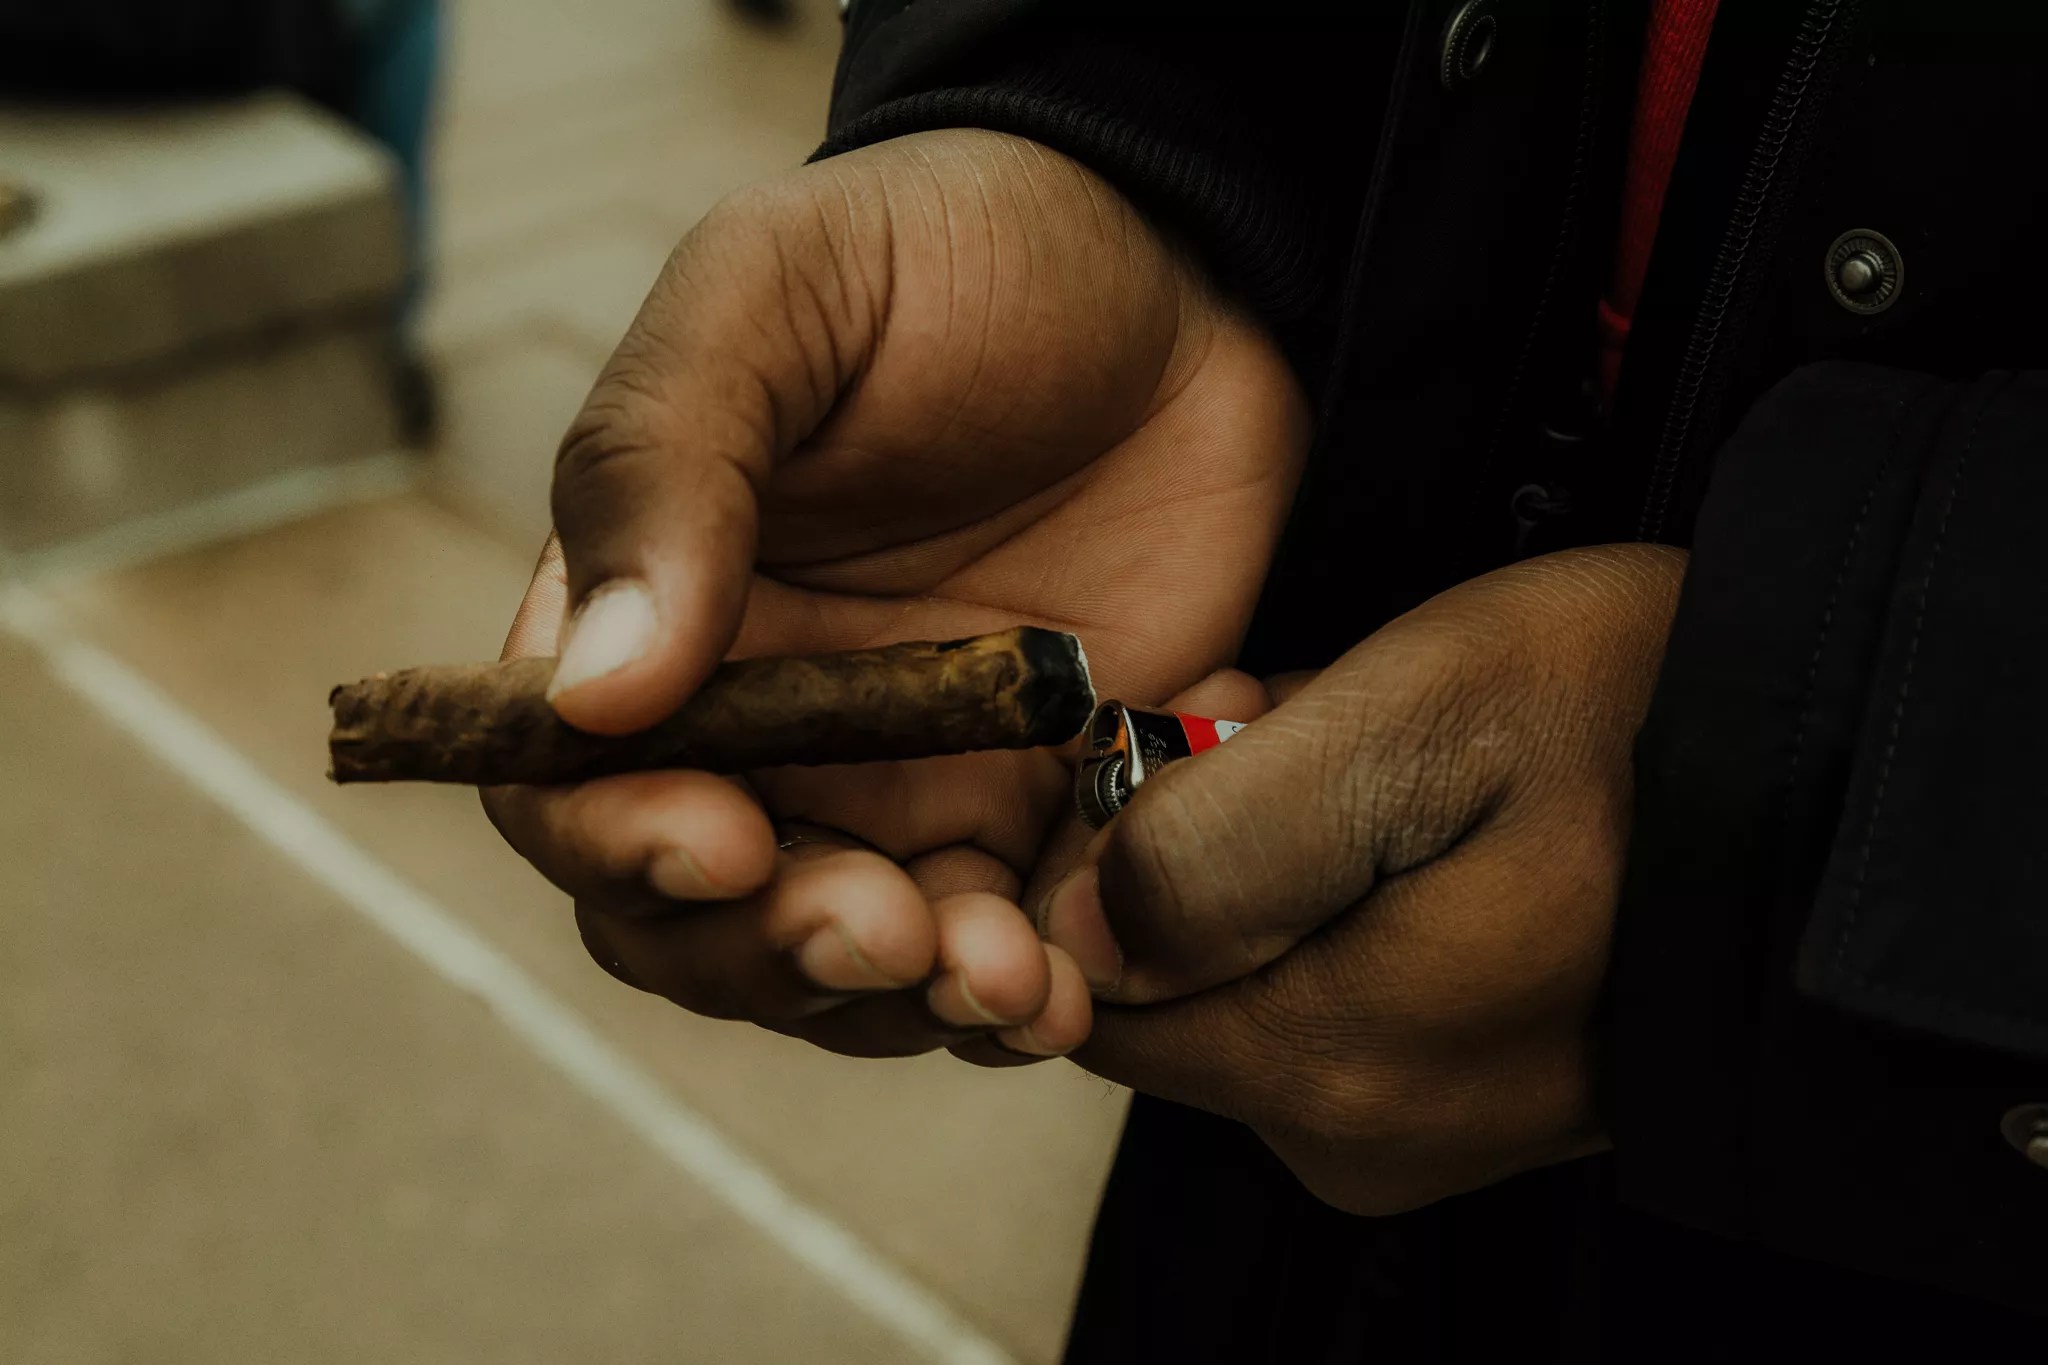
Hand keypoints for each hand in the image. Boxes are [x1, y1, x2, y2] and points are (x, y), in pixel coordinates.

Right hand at [482, 130, 1308, 1061]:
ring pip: (847, 967)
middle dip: (772, 953)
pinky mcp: (1029, 811)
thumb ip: (667, 469)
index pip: (564, 787)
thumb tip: (591, 697)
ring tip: (1003, 976)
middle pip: (694, 919)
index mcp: (649, 612)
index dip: (616, 846)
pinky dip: (1024, 997)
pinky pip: (1000, 951)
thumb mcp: (779, 297)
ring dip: (905, 1001)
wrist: (1174, 274)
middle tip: (883, 926)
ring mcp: (895, 783)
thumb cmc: (951, 252)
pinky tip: (1070, 984)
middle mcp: (755, 723)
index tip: (721, 839)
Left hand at [1036, 545, 1686, 1212]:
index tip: (1212, 732)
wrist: (1837, 777)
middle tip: (1296, 714)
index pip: (1086, 985)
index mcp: (1329, 1065)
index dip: (1110, 843)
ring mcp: (1419, 1128)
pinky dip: (1339, 890)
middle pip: (1167, 980)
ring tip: (1378, 750)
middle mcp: (1358, 1135)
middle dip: (1197, 840)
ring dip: (1269, 853)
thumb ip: (1216, 847)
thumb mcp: (1411, 725)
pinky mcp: (1466, 1094)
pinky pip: (1332, 988)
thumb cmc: (1639, 722)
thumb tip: (1072, 935)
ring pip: (1246, 972)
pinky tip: (1419, 812)